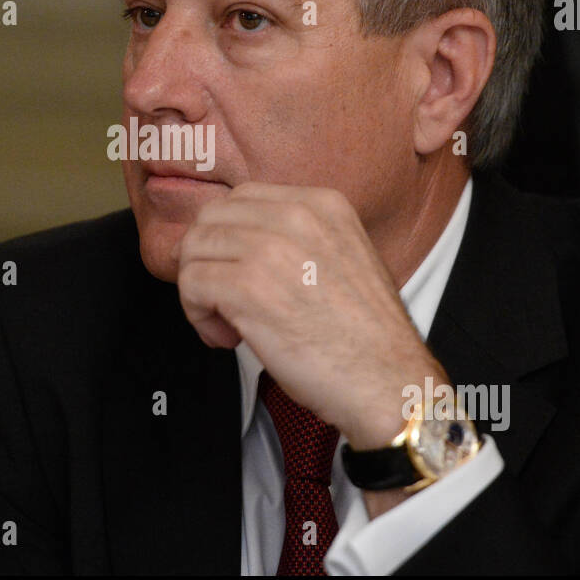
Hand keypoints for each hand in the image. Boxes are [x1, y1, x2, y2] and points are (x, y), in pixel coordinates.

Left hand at [174, 182, 449, 447]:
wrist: (388, 381)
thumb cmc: (364, 336)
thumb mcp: (342, 257)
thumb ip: (296, 239)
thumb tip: (236, 242)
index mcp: (322, 203)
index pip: (240, 199)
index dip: (226, 238)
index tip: (235, 272)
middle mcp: (297, 216)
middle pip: (210, 219)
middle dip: (205, 261)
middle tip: (222, 300)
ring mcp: (270, 249)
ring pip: (192, 250)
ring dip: (199, 291)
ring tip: (228, 324)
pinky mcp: (248, 287)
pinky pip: (191, 284)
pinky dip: (198, 316)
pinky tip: (228, 338)